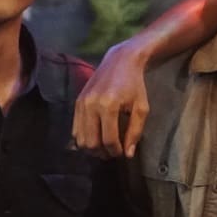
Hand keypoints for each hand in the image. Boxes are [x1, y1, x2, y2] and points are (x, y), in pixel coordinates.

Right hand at [72, 38, 151, 157]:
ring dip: (92, 148)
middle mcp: (91, 105)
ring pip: (80, 138)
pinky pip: (75, 129)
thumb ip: (135, 131)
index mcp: (109, 105)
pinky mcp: (76, 102)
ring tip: (104, 147)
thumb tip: (128, 154)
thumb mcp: (141, 107)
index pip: (108, 139)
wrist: (120, 61)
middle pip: (91, 142)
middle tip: (113, 152)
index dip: (116, 151)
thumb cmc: (135, 85)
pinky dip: (83, 138)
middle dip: (102, 152)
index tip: (122, 153)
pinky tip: (95, 138)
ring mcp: (81, 103)